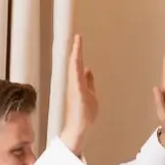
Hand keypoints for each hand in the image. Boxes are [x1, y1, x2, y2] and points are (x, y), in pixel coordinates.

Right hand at [60, 33, 99, 155]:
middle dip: (77, 50)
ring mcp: (75, 88)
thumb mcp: (90, 93)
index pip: (78, 64)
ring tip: (77, 43)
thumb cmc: (84, 113)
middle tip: (78, 36)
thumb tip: (88, 69)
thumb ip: (89, 82)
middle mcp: (75, 83)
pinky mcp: (77, 94)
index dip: (79, 52)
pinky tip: (77, 61)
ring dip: (76, 56)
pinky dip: (76, 69)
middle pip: (75, 63)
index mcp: (78, 82)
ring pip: (74, 68)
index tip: (79, 39)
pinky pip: (76, 78)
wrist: (79, 128)